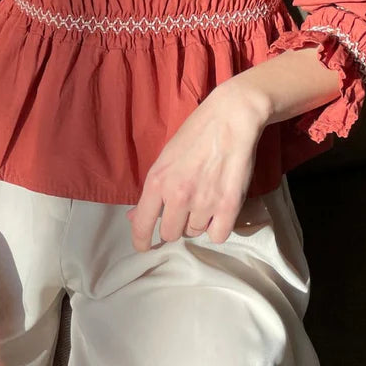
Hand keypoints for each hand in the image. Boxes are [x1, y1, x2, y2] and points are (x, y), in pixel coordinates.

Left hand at [125, 77, 268, 251]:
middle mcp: (177, 196)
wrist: (230, 118)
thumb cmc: (196, 133)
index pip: (142, 225)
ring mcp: (203, 202)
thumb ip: (152, 190)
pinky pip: (218, 235)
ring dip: (199, 221)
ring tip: (207, 196)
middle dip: (176, 224)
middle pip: (171, 234)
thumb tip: (134, 217)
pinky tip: (220, 210)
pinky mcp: (228, 206)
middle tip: (186, 206)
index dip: (141, 241)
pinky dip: (219, 227)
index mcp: (157, 181)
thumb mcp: (165, 157)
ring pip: (195, 232)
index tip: (144, 247)